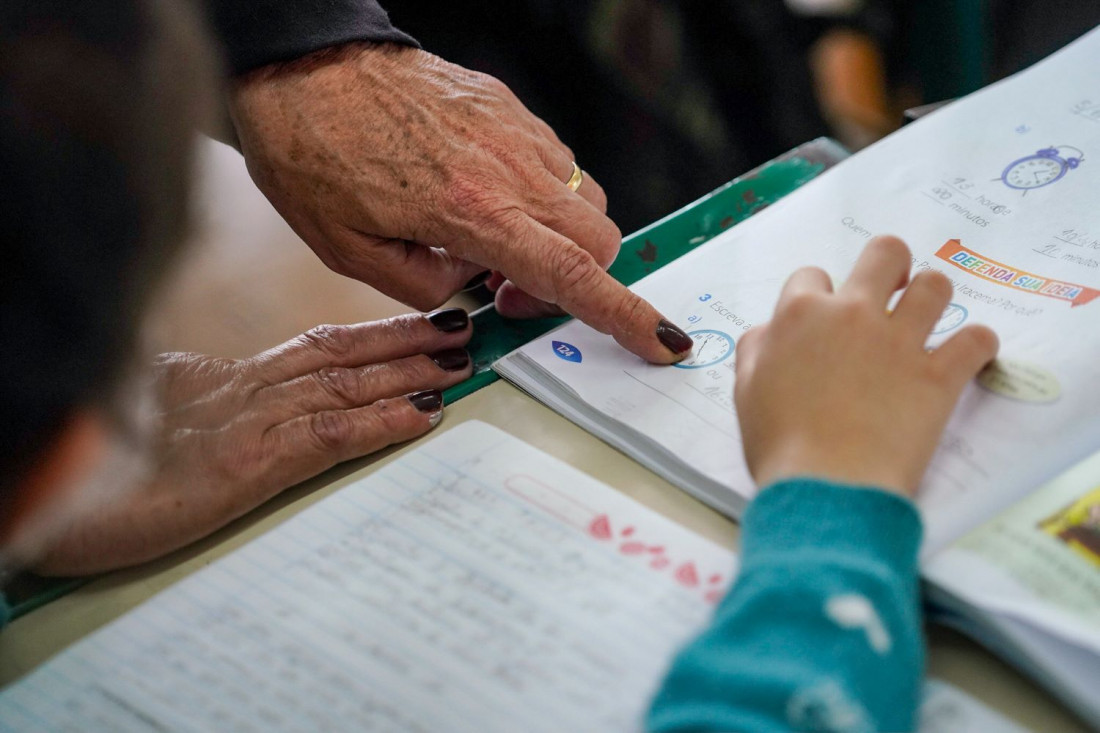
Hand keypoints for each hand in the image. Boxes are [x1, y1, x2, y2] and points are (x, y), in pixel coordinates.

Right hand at [33, 310, 472, 574]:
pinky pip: (329, 435)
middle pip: (343, 353)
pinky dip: (382, 422)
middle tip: (466, 327)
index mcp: (229, 381)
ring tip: (462, 357)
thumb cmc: (102, 465)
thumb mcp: (162, 423)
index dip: (377, 333)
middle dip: (410, 340)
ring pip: (347, 384)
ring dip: (412, 370)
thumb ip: (208, 408)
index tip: (425, 323)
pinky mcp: (246, 465)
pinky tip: (425, 414)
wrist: (50, 492)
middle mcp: (246, 391)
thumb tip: (228, 403)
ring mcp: (248, 423)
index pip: (318, 346)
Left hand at [229, 43, 692, 362]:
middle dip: (579, 281)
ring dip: (560, 238)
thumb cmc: (314, 156)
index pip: (571, 274)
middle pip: (599, 239)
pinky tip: (487, 198)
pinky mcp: (509, 107)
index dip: (624, 315)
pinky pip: (556, 164)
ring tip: (495, 243)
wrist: (303, 66)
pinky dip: (541, 197)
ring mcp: (516, 131)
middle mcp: (509, 169)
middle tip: (512, 291)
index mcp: (471, 212)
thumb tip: (473, 294)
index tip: (662, 341)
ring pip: (586, 200)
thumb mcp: (352, 252)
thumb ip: (426, 289)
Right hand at [734, 236, 998, 496]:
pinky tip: (968, 357)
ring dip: (932, 297)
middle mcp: (852, 315)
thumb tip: (771, 332)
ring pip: (935, 285)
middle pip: (885, 253)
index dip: (818, 294)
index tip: (823, 318)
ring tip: (926, 320)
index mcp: (801, 315)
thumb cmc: (777, 444)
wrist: (825, 486)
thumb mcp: (745, 390)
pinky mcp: (938, 377)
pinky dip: (978, 345)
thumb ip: (757, 349)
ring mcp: (899, 343)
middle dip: (889, 265)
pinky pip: (977, 340)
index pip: (812, 275)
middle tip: (890, 291)